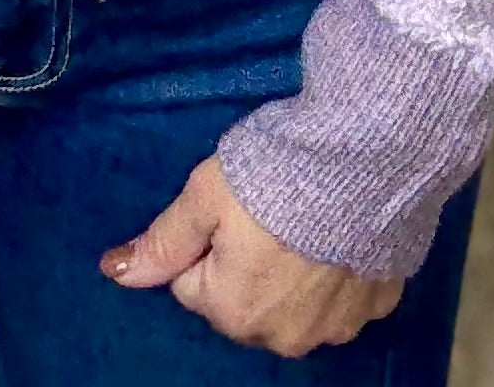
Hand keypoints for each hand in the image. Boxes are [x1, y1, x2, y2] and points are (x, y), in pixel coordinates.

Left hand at [101, 154, 402, 358]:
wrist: (366, 155)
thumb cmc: (272, 174)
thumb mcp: (204, 196)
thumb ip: (163, 241)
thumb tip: (115, 271)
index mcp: (235, 314)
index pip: (192, 283)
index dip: (203, 238)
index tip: (226, 206)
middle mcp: (286, 337)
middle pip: (243, 300)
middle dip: (244, 263)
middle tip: (264, 209)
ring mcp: (337, 326)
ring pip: (293, 303)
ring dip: (292, 272)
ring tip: (305, 215)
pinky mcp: (379, 304)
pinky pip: (344, 295)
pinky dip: (338, 270)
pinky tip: (342, 228)